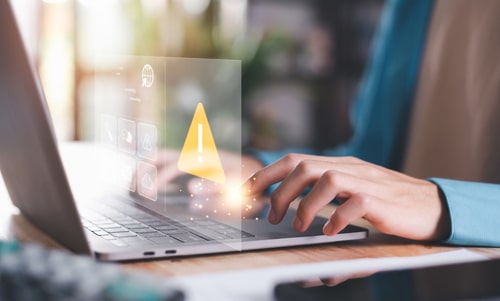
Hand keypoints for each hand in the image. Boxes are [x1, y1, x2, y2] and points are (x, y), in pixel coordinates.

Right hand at [142, 149, 265, 217]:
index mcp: (202, 158)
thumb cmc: (246, 179)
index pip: (173, 165)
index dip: (159, 179)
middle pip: (158, 155)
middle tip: (133, 190)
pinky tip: (147, 189)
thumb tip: (190, 190)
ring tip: (134, 189)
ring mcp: (188, 158)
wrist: (254, 170)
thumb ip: (216, 188)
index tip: (148, 195)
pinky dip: (151, 173)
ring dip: (143, 170)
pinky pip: (163, 165)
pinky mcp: (187, 164)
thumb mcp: (236, 185)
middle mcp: (192, 154)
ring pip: (157, 158)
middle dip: (141, 170)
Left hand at [245, 154, 450, 240]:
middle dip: (279, 192)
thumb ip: (323, 197)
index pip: (295, 160)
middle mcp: (349, 168)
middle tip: (271, 217)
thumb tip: (290, 212)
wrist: (430, 205)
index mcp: (338, 165)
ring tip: (298, 226)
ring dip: (304, 205)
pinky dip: (337, 217)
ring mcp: (366, 181)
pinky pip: (355, 202)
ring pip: (326, 178)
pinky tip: (330, 231)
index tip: (247, 192)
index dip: (267, 174)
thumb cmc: (386, 203)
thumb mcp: (351, 194)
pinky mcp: (382, 200)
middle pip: (303, 165)